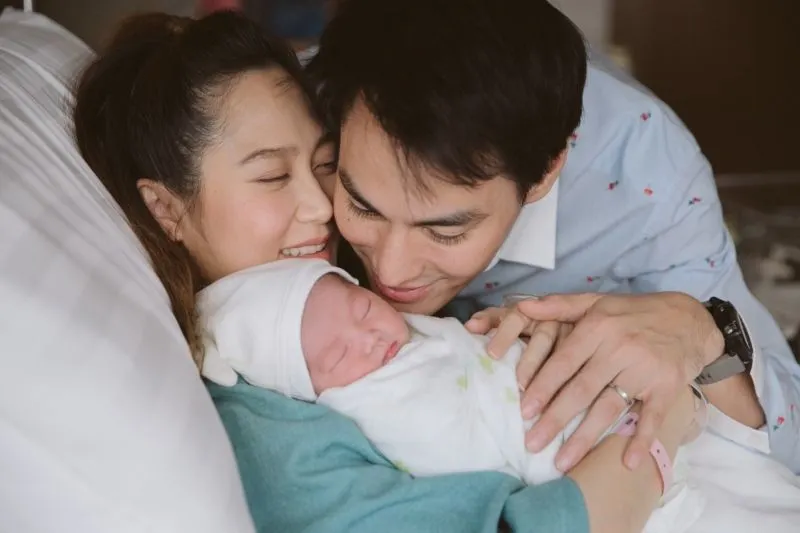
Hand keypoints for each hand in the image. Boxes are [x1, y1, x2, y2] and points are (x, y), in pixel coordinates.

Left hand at [473, 292, 722, 470]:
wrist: (689, 319)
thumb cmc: (633, 313)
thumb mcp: (596, 301)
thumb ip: (558, 305)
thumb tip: (523, 307)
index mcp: (597, 327)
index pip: (564, 362)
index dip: (543, 387)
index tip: (524, 410)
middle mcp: (619, 349)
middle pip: (581, 390)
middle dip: (554, 419)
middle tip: (532, 443)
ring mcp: (644, 370)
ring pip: (608, 407)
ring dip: (585, 438)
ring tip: (562, 462)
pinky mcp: (667, 387)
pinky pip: (651, 417)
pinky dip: (641, 440)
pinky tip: (628, 462)